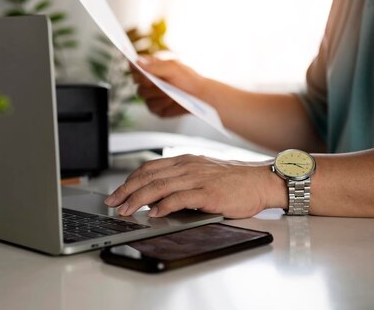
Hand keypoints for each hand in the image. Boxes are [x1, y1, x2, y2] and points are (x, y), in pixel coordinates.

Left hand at [104, 154, 283, 218]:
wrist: (261, 181)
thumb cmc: (233, 181)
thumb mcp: (203, 173)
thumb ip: (181, 180)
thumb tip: (157, 196)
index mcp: (185, 161)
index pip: (149, 168)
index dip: (130, 180)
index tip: (117, 192)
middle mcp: (188, 166)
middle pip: (149, 176)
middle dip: (126, 190)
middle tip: (113, 203)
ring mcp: (197, 178)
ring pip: (159, 186)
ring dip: (139, 199)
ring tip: (126, 210)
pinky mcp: (208, 193)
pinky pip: (180, 198)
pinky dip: (164, 206)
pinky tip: (154, 213)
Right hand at [130, 56, 206, 117]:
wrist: (200, 96)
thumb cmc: (189, 79)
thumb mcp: (173, 68)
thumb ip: (155, 66)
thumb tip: (138, 62)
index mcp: (151, 68)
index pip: (134, 65)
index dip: (134, 68)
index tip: (142, 70)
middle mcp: (148, 81)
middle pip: (136, 81)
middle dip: (148, 82)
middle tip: (158, 82)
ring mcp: (151, 96)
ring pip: (142, 94)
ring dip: (156, 93)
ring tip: (170, 92)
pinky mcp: (155, 108)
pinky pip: (151, 107)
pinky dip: (161, 104)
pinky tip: (170, 100)